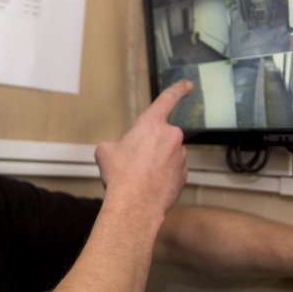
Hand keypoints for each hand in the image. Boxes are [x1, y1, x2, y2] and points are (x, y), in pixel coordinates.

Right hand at [94, 80, 191, 215]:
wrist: (135, 206)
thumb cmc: (121, 176)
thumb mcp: (105, 151)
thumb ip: (116, 142)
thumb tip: (120, 148)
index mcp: (152, 125)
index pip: (167, 100)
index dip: (178, 90)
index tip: (187, 85)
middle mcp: (171, 137)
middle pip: (159, 136)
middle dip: (148, 146)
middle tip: (133, 162)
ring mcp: (180, 156)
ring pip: (166, 154)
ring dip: (155, 162)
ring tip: (139, 177)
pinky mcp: (184, 174)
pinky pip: (172, 170)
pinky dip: (162, 176)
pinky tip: (149, 186)